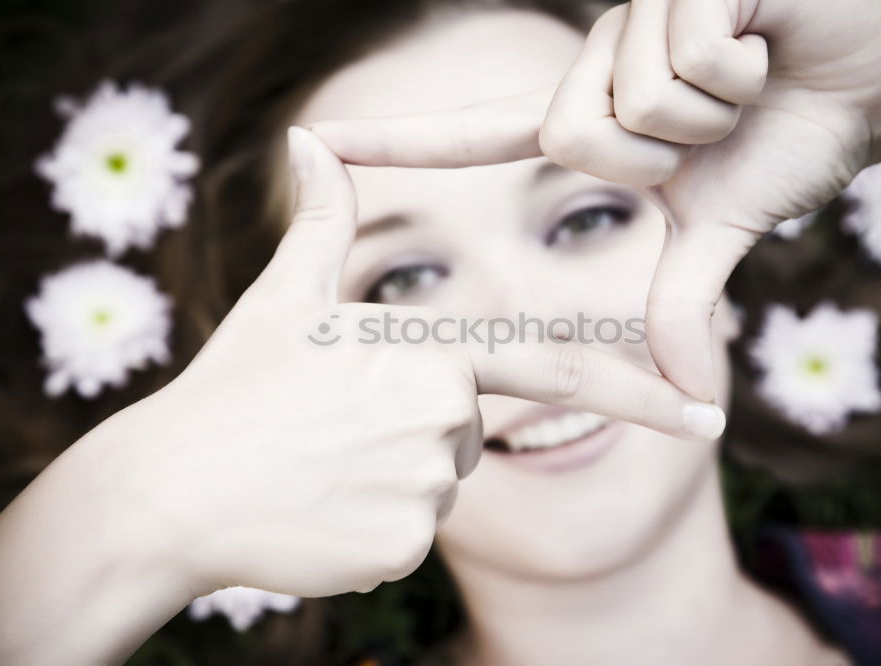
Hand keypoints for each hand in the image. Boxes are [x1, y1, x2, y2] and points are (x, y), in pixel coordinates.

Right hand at [108, 126, 725, 600]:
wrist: (167, 493)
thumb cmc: (232, 389)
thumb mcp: (284, 298)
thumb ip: (324, 223)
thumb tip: (310, 141)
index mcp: (431, 349)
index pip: (559, 367)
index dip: (646, 394)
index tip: (712, 417)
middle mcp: (442, 417)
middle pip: (468, 429)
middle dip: (421, 429)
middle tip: (337, 427)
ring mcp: (424, 490)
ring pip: (441, 484)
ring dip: (392, 475)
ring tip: (318, 465)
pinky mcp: (401, 548)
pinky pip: (409, 534)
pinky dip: (373, 524)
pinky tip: (317, 509)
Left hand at [309, 0, 880, 401]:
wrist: (875, 69)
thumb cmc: (794, 130)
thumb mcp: (722, 226)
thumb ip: (680, 296)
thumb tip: (686, 393)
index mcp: (592, 119)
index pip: (475, 139)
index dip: (399, 146)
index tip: (319, 143)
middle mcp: (594, 64)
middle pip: (571, 138)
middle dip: (664, 152)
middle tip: (719, 118)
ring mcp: (630, 17)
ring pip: (632, 103)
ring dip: (715, 110)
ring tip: (747, 73)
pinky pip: (685, 56)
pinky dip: (745, 64)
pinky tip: (763, 34)